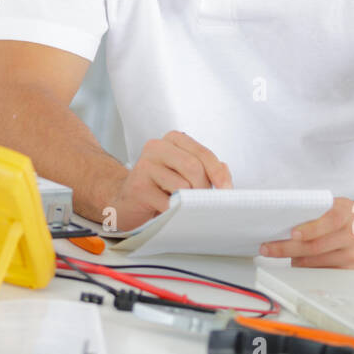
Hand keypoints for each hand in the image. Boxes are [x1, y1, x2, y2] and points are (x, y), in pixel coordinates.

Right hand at [102, 130, 231, 233]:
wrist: (126, 202)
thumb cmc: (160, 187)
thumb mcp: (185, 174)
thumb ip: (207, 170)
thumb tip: (225, 174)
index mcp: (172, 140)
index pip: (203, 153)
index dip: (218, 173)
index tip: (226, 190)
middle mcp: (156, 147)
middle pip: (194, 167)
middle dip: (203, 189)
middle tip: (204, 203)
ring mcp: (145, 165)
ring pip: (182, 185)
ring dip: (189, 202)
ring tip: (183, 206)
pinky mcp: (138, 187)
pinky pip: (168, 202)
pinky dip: (175, 212)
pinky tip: (170, 213)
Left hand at [259, 197, 353, 267]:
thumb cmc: (336, 215)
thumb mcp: (329, 205)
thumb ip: (312, 210)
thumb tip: (281, 221)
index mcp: (347, 212)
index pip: (331, 220)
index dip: (310, 229)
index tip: (292, 233)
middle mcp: (353, 233)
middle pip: (317, 246)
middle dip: (288, 248)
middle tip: (268, 248)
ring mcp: (353, 253)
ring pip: (315, 261)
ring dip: (293, 259)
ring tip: (277, 252)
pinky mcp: (349, 269)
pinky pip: (321, 272)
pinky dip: (304, 267)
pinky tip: (294, 261)